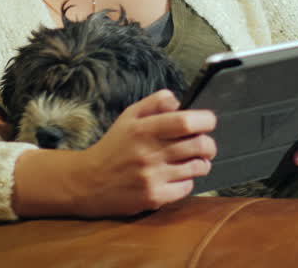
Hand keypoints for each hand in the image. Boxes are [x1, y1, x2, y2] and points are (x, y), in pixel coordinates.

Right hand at [12, 90, 215, 216]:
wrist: (88, 182)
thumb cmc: (113, 146)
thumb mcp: (129, 117)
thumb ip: (155, 102)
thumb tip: (179, 101)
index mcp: (144, 129)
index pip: (186, 122)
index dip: (205, 120)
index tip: (208, 121)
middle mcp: (149, 153)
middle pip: (200, 145)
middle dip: (209, 144)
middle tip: (205, 144)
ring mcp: (152, 177)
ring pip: (198, 167)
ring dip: (201, 162)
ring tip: (192, 160)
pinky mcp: (154, 198)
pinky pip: (187, 187)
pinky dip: (187, 181)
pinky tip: (176, 176)